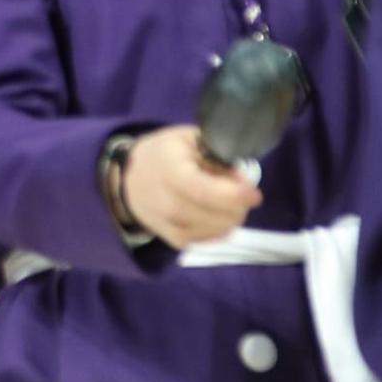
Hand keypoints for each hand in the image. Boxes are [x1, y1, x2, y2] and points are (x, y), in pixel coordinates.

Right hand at [117, 125, 261, 247]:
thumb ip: (217, 153)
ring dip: (232, 214)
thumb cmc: (162, 154)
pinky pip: (214, 238)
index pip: (206, 192)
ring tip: (222, 197)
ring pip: (222, 229)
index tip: (254, 193)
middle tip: (234, 186)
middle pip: (221, 216)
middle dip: (239, 203)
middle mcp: (170, 206)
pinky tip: (212, 210)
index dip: (235, 195)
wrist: (128, 181)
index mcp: (171, 174)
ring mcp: (172, 227)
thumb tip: (241, 179)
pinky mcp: (177, 241)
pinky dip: (221, 224)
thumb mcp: (187, 139)